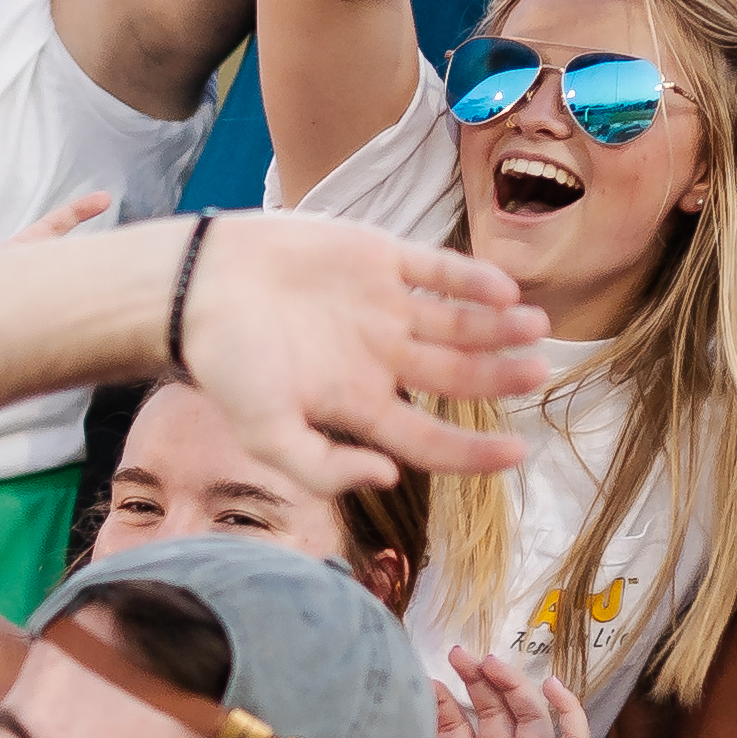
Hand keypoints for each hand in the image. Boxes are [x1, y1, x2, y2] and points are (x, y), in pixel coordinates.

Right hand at [172, 215, 551, 499]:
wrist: (198, 286)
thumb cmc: (225, 364)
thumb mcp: (264, 435)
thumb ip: (319, 468)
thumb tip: (386, 479)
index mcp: (356, 403)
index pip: (427, 438)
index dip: (473, 452)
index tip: (518, 453)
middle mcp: (377, 358)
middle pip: (457, 375)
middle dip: (500, 376)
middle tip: (538, 372)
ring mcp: (382, 307)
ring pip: (459, 322)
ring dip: (498, 327)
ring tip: (535, 328)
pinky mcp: (378, 258)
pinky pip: (438, 270)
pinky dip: (472, 280)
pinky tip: (502, 291)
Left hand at [397, 651, 591, 737]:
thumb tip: (384, 730)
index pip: (457, 727)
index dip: (444, 701)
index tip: (427, 679)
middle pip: (493, 714)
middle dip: (477, 682)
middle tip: (459, 654)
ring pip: (529, 717)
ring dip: (514, 685)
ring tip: (491, 660)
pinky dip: (569, 710)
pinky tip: (552, 684)